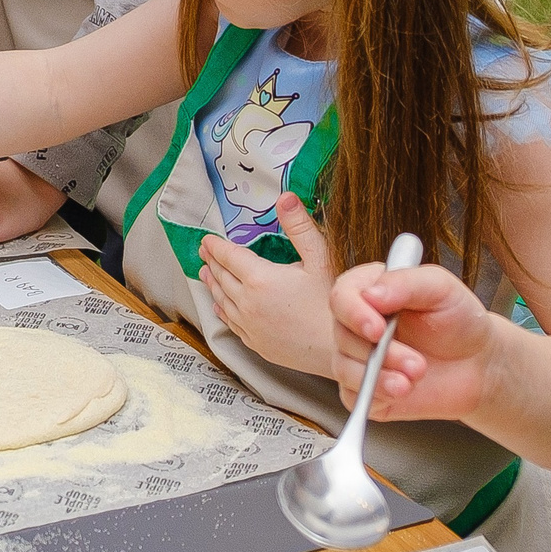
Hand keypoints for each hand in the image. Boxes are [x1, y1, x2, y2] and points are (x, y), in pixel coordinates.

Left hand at [200, 193, 339, 376]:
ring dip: (213, 285)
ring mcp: (251, 326)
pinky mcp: (257, 344)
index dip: (216, 246)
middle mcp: (248, 303)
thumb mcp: (321, 259)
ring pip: (222, 300)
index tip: (206, 240)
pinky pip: (231, 324)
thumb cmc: (336, 307)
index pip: (229, 257)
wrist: (346, 353)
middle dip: (212, 262)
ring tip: (206, 274)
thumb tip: (285, 198)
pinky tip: (220, 307)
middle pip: (222, 277)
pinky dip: (222, 310)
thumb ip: (300, 228)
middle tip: (204, 253)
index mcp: (260, 279)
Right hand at [328, 258, 502, 421]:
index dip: (354, 314)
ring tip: (415, 378)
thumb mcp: (440, 288)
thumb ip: (405, 283)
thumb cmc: (459, 320)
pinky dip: (377, 397)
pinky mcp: (364, 389)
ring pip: (344, 369)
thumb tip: (370, 295)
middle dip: (381, 354)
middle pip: (342, 337)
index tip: (378, 330)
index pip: (341, 299)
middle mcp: (356, 324)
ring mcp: (357, 358)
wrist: (479, 364)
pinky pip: (354, 398)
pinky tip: (402, 391)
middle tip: (417, 364)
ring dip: (379, 378)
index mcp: (367, 291)